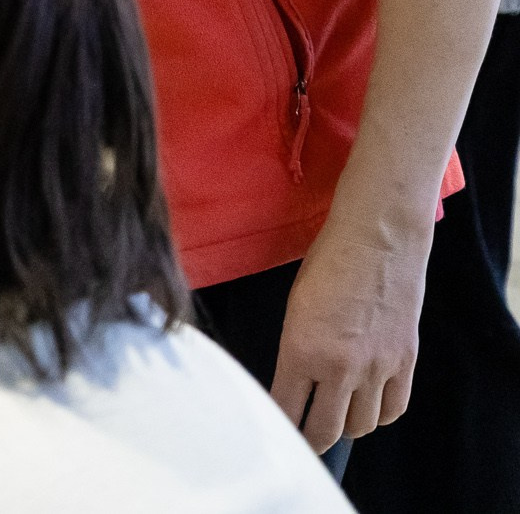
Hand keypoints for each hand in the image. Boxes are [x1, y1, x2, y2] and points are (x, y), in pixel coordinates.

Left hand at [272, 218, 428, 450]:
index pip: (286, 408)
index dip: (281, 423)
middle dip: (312, 440)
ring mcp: (376, 368)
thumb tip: (296, 386)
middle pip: (325, 430)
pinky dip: (380, 414)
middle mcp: (339, 367)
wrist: (377, 242)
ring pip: (361, 425)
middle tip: (305, 439)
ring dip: (346, 426)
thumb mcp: (294, 309)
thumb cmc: (328, 265)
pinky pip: (394, 409)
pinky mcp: (405, 363)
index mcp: (301, 351)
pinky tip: (368, 406)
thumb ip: (296, 352)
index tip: (277, 428)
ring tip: (336, 418)